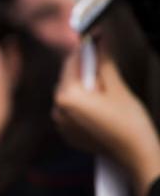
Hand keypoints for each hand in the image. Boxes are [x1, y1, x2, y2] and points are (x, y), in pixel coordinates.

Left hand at [53, 47, 159, 195]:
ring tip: (104, 87)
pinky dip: (81, 102)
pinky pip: (70, 109)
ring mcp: (61, 123)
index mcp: (67, 96)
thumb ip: (104, 62)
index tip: (95, 38)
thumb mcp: (117, 87)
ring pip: (68, 93)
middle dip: (84, 68)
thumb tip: (101, 41)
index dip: (85, 49)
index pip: (71, 63)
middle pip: (67, 77)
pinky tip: (99, 102)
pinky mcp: (67, 133)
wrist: (136, 156)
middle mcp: (58, 110)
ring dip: (82, 85)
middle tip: (102, 60)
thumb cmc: (129, 123)